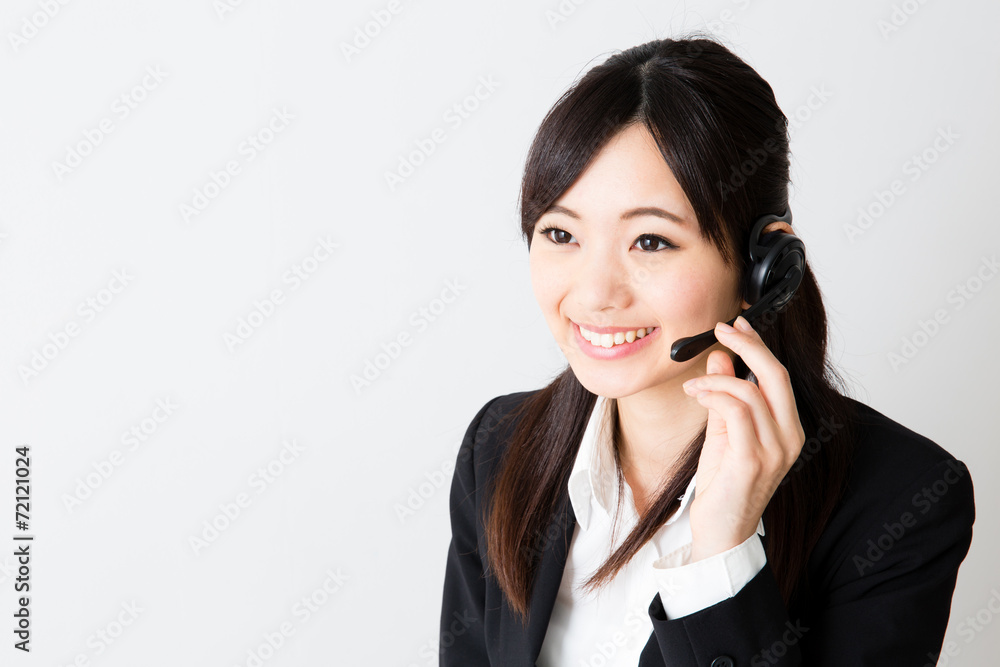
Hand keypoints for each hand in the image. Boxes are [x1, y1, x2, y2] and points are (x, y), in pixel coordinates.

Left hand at [681, 315, 805, 561]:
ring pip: (750, 391)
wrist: (721, 532)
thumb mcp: (723, 430)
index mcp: (788, 429)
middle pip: (775, 375)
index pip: (778, 375)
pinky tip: (697, 395)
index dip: (758, 344)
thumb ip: (724, 395)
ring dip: (715, 379)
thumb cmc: (723, 485)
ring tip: (693, 386)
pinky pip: (736, 412)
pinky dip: (714, 395)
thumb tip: (720, 357)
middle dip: (747, 345)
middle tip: (720, 330)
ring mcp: (774, 450)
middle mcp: (789, 438)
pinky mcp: (752, 460)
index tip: (737, 324)